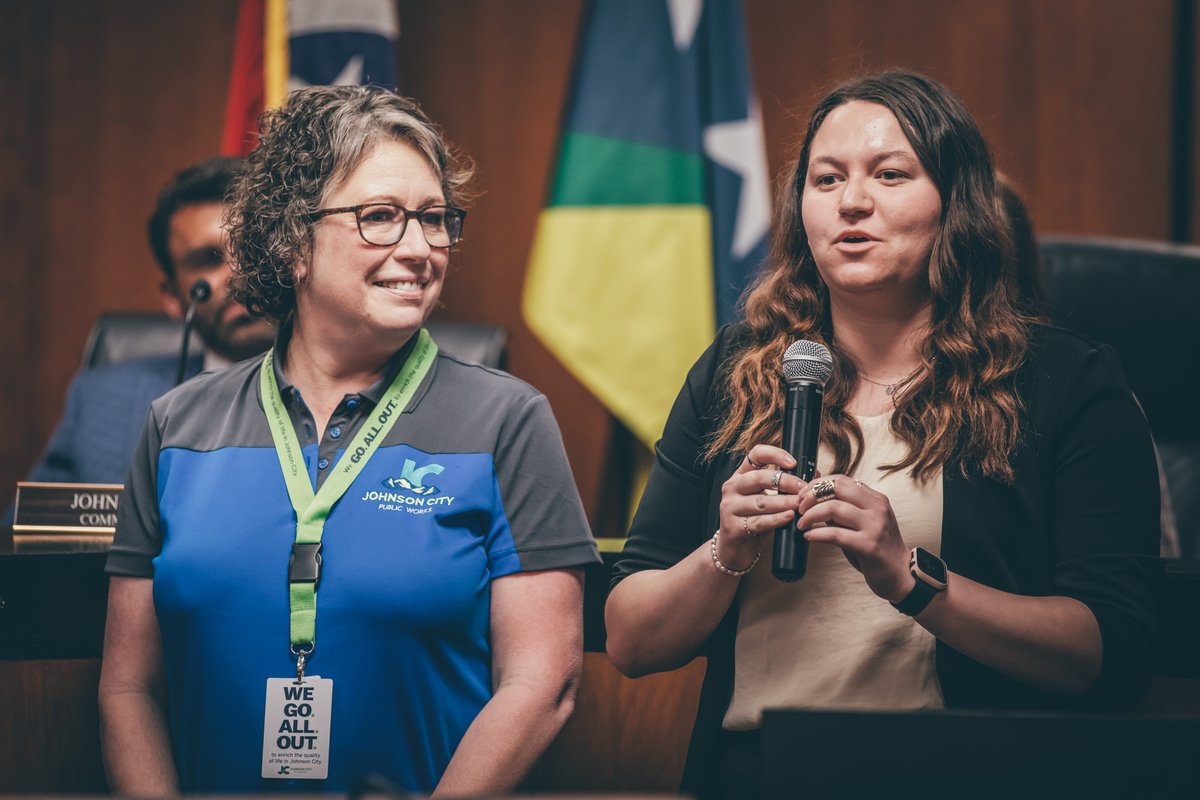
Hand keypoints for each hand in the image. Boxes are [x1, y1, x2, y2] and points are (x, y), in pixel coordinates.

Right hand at [715, 445, 807, 571]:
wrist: (735, 550)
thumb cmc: (754, 521)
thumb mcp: (767, 500)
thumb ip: (784, 487)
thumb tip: (815, 474)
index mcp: (740, 476)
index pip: (755, 455)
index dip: (775, 454)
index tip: (793, 462)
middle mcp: (732, 488)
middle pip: (760, 477)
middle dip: (786, 482)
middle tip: (804, 489)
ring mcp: (730, 507)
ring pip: (762, 501)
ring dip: (785, 502)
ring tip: (801, 504)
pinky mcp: (732, 527)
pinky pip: (759, 521)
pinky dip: (777, 519)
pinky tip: (789, 517)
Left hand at [795, 475, 914, 601]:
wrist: (900, 573)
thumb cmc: (876, 547)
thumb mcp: (862, 522)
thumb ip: (842, 509)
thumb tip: (813, 496)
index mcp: (875, 499)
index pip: (842, 480)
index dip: (817, 484)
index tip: (803, 495)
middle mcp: (877, 508)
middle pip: (837, 487)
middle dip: (811, 495)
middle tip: (799, 507)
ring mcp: (874, 526)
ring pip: (833, 508)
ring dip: (810, 515)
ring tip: (802, 524)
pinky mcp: (868, 545)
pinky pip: (835, 534)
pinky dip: (816, 534)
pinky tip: (809, 537)